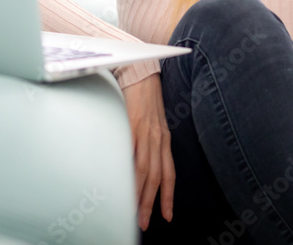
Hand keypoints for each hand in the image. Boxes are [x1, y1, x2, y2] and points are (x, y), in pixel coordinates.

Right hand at [122, 73, 174, 230]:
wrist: (139, 70)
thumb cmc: (142, 95)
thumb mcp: (150, 121)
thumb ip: (146, 140)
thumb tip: (136, 160)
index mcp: (163, 138)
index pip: (169, 174)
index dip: (168, 196)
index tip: (167, 215)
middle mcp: (158, 138)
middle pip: (157, 178)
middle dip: (152, 203)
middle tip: (146, 222)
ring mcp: (146, 132)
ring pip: (145, 171)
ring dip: (140, 194)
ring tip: (134, 212)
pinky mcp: (133, 125)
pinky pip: (131, 153)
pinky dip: (128, 171)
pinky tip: (124, 184)